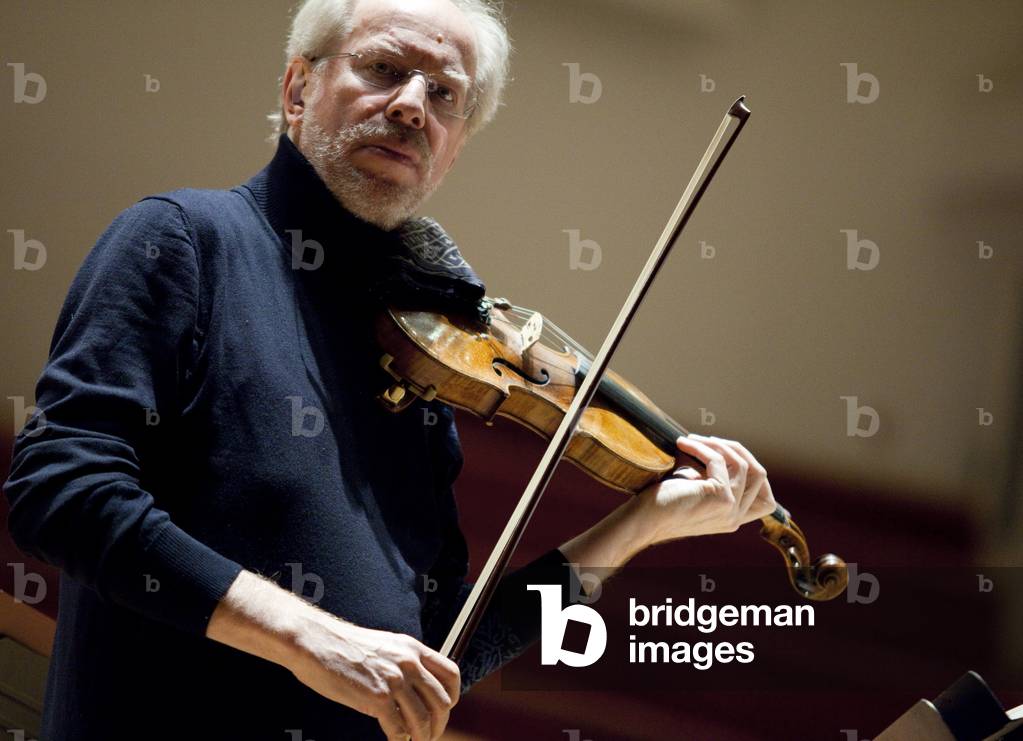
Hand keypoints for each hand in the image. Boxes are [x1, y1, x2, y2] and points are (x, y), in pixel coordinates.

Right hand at [286, 614, 459, 740]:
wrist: (316, 642)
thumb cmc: (344, 646)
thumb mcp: (385, 645)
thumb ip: (404, 662)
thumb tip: (416, 686)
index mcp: (413, 648)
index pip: (451, 674)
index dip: (453, 697)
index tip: (445, 710)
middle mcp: (409, 663)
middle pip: (442, 701)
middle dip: (440, 724)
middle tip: (431, 735)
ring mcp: (394, 680)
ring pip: (424, 719)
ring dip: (422, 737)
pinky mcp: (377, 698)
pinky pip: (398, 728)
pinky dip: (400, 740)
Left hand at [635, 433, 776, 545]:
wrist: (642, 520)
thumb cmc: (661, 503)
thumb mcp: (696, 491)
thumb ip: (715, 479)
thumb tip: (720, 446)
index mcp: (732, 519)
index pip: (766, 500)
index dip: (755, 471)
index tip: (729, 453)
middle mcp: (735, 518)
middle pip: (759, 475)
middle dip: (736, 450)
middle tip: (709, 440)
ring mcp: (731, 509)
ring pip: (743, 465)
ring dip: (716, 445)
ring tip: (692, 439)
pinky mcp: (721, 498)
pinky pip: (719, 461)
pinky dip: (701, 447)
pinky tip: (682, 443)